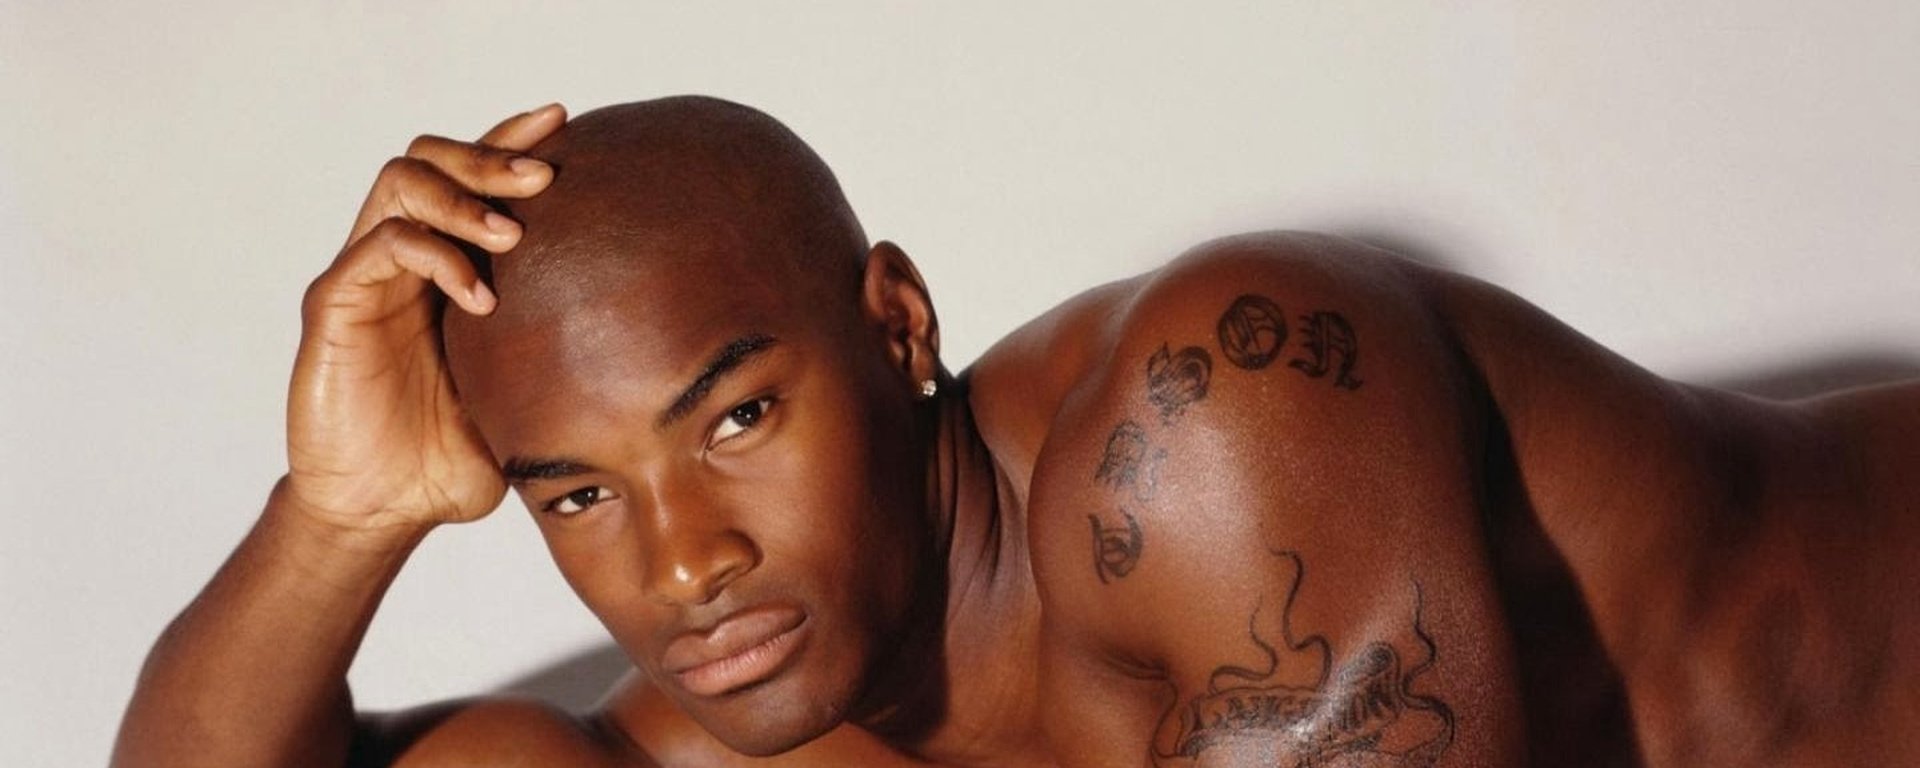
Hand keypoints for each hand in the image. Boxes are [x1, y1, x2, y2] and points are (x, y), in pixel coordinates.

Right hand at [284, 104, 564, 533]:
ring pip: (400, 183)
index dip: (510, 139)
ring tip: (514, 235)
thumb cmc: (449, 459)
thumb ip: (564, 363)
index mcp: (442, 268)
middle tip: (545, 175)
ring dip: (464, 197)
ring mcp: (364, 278)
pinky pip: (378, 250)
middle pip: (432, 157)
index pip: (471, 178)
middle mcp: (399, 259)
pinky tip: (482, 299)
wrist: (380, 512)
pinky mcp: (333, 307)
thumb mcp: (523, 402)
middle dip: (491, 154)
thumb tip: (660, 352)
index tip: (568, 123)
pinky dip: (435, 257)